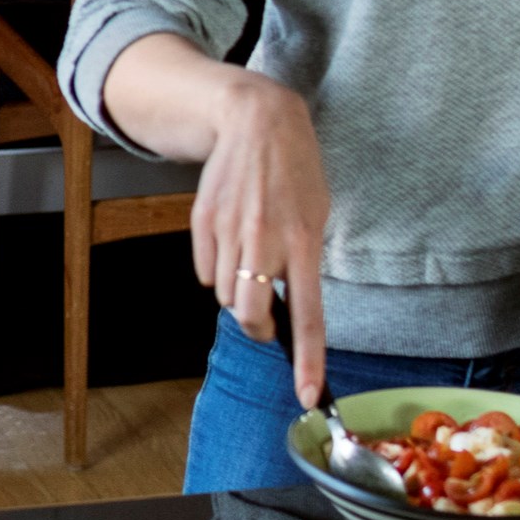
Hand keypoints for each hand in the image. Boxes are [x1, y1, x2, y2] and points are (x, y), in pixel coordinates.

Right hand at [186, 75, 332, 406]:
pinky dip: (216, 268)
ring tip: (251, 252)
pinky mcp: (202, 223)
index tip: (308, 397)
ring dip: (237, 289)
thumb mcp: (316, 215)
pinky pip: (204, 271)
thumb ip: (303, 263)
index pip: (308, 317)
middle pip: (248, 316)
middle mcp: (265, 241)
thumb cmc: (295, 172)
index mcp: (304, 242)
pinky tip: (231, 236)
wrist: (256, 121)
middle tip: (266, 317)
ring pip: (224, 294)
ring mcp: (229, 232)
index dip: (308, 362)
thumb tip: (284, 308)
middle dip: (256, 326)